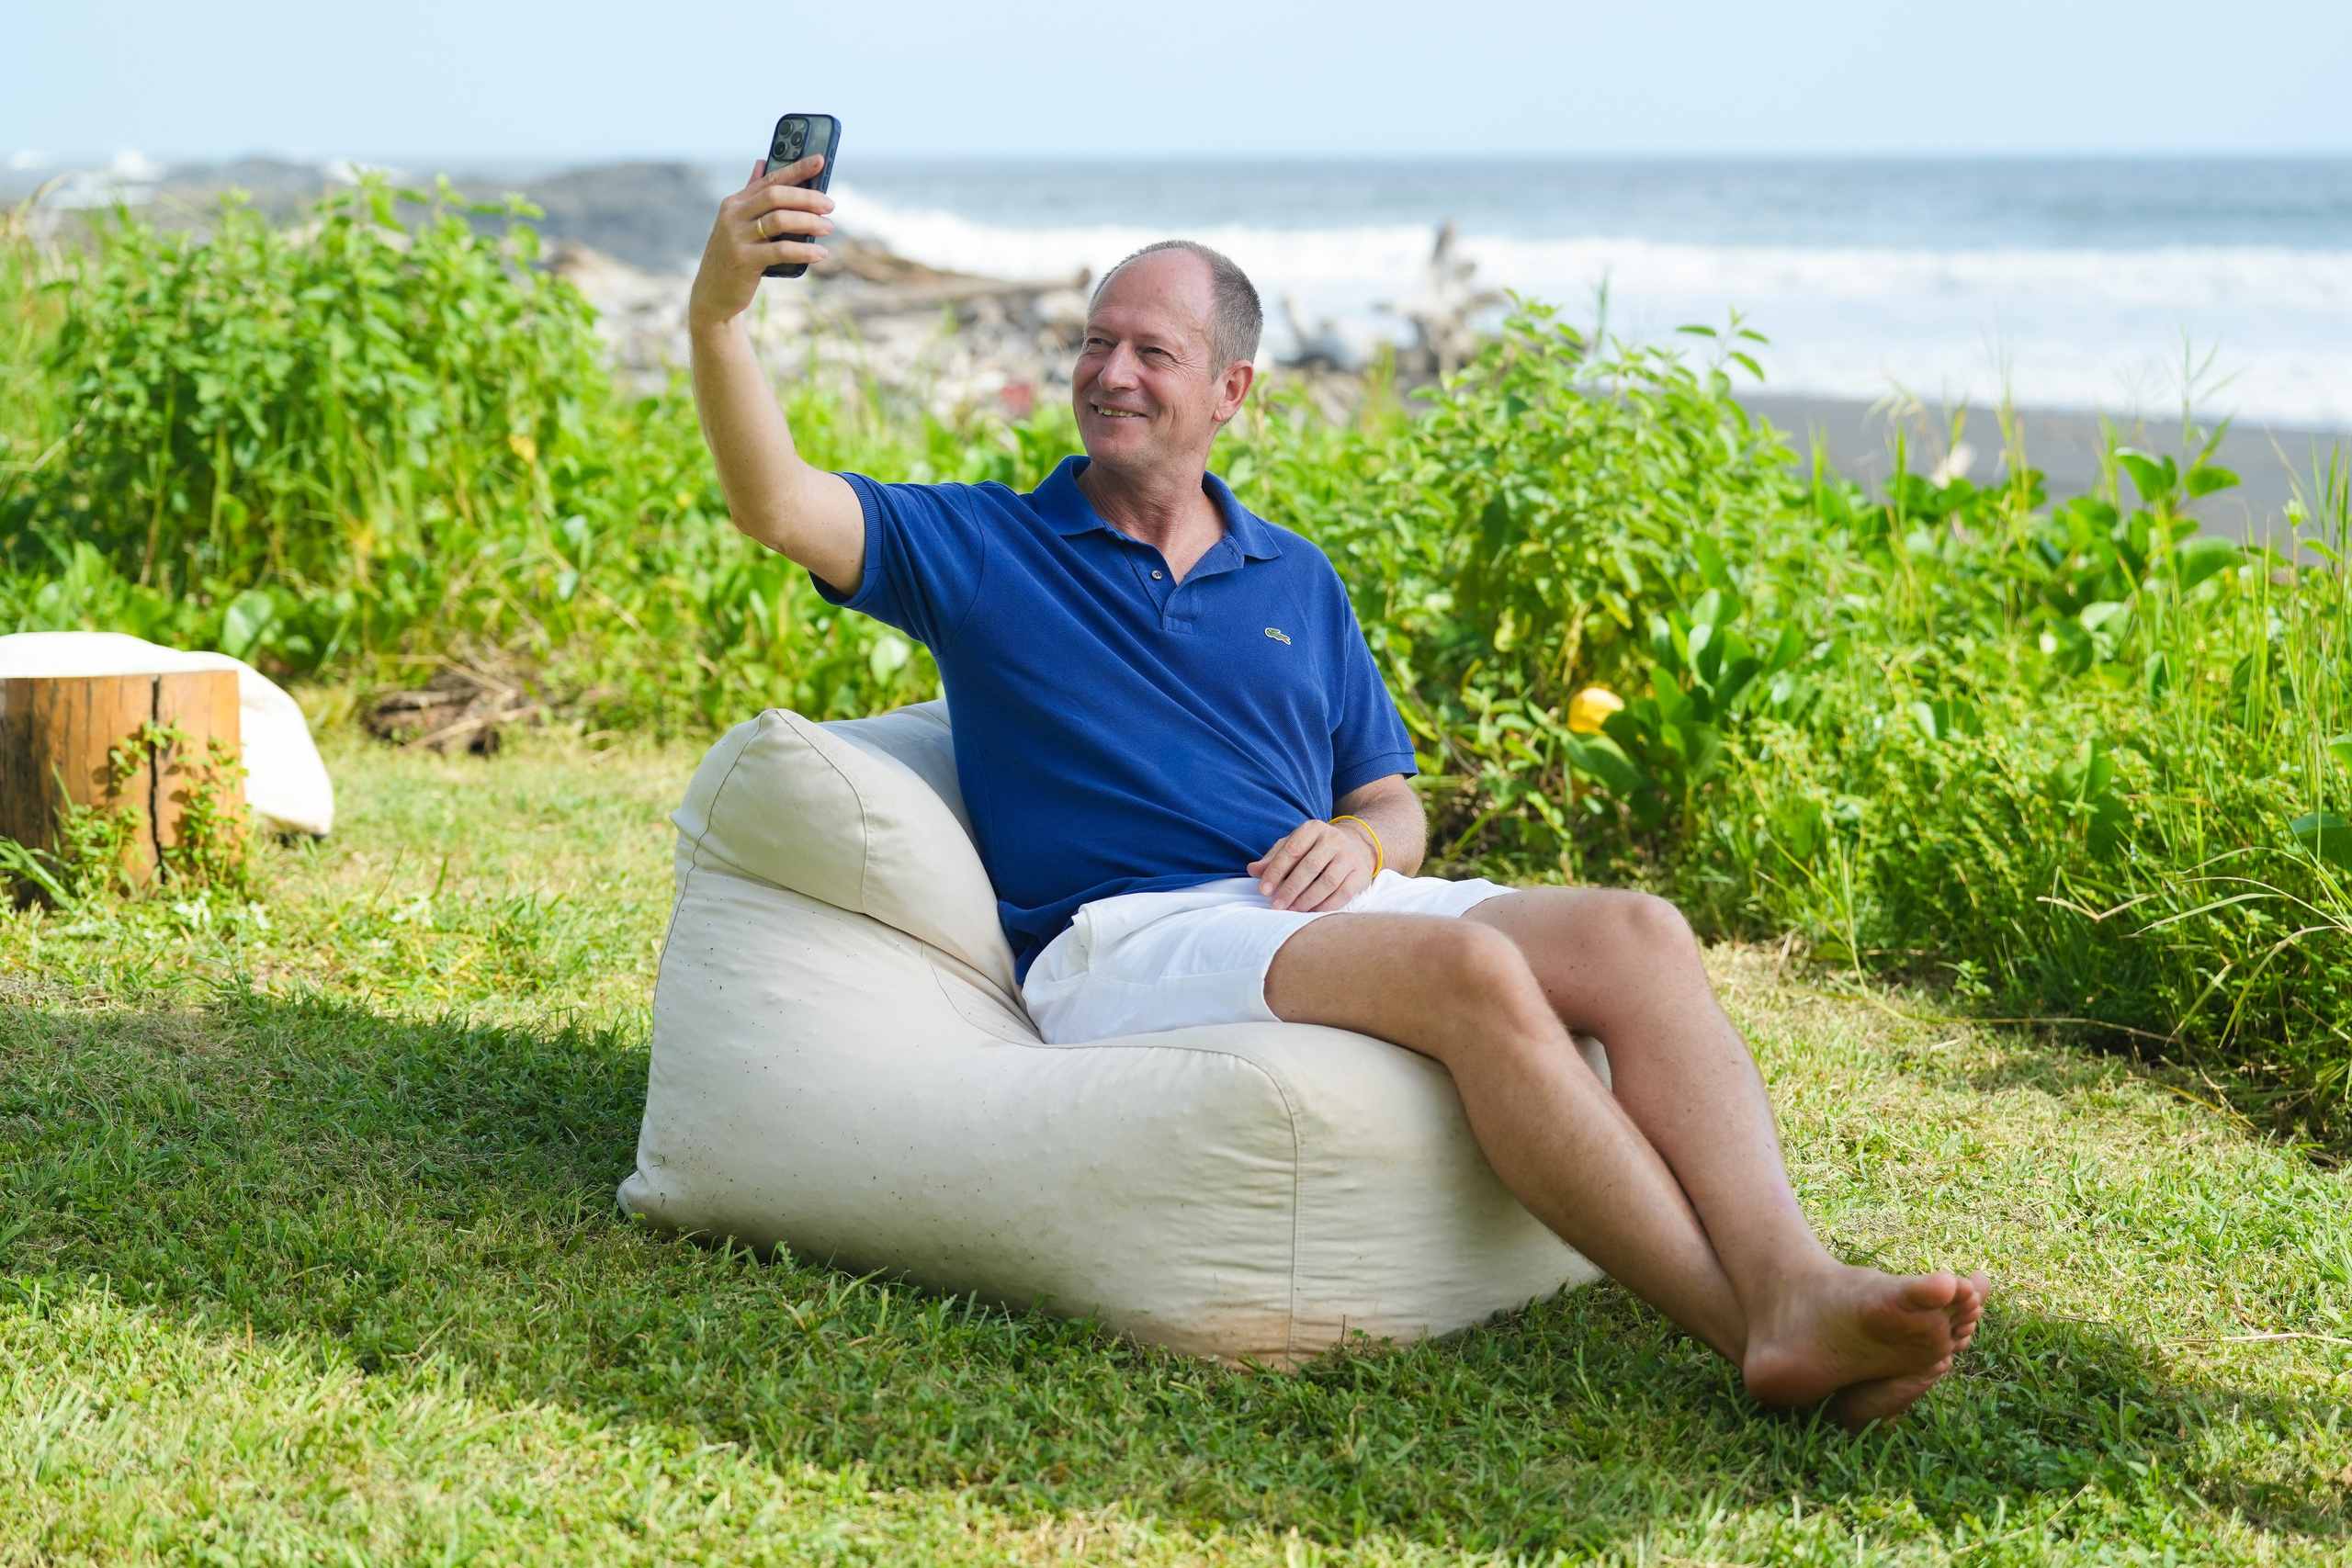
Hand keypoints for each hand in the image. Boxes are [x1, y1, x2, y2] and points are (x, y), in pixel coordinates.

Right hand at [687, 156, 833, 330]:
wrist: (712, 294)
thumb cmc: (733, 256)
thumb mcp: (737, 223)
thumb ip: (751, 194)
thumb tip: (761, 163)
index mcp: (734, 203)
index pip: (770, 180)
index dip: (796, 168)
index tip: (820, 160)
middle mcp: (733, 216)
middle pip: (776, 196)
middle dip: (807, 197)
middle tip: (830, 205)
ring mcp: (737, 238)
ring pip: (779, 221)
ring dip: (809, 222)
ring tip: (829, 227)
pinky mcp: (744, 261)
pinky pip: (780, 251)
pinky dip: (804, 251)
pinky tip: (820, 253)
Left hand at [1248, 818, 1377, 912]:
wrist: (1357, 844)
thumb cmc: (1316, 848)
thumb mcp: (1294, 845)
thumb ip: (1273, 857)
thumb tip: (1253, 870)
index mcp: (1313, 829)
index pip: (1291, 850)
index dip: (1276, 871)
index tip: (1263, 890)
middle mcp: (1333, 839)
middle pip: (1310, 867)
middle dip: (1290, 889)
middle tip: (1276, 906)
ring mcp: (1349, 856)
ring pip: (1327, 881)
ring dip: (1307, 899)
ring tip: (1292, 911)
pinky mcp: (1360, 874)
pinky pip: (1343, 893)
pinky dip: (1326, 905)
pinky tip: (1312, 912)